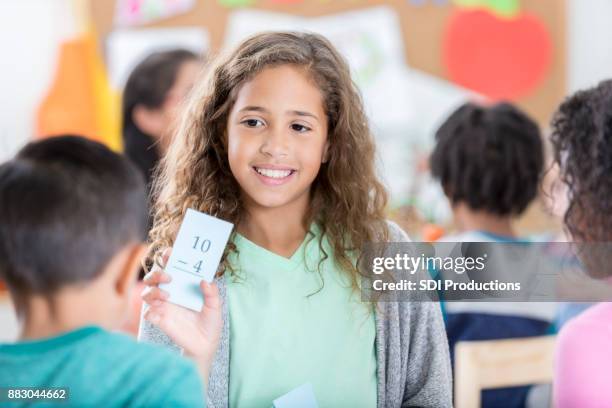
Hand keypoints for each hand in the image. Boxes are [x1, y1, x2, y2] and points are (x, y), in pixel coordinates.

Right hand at [141, 250, 221, 377]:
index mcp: (182, 285)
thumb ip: (211, 293)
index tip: (170, 253)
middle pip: (152, 277)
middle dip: (156, 273)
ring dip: (153, 291)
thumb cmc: (210, 322)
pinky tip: (161, 310)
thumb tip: (204, 280)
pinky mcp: (160, 321)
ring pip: (146, 293)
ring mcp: (163, 307)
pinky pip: (148, 314)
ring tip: (167, 295)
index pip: (170, 267)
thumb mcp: (215, 306)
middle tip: (169, 277)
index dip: (167, 257)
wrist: (206, 345)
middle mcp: (169, 293)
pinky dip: (151, 310)